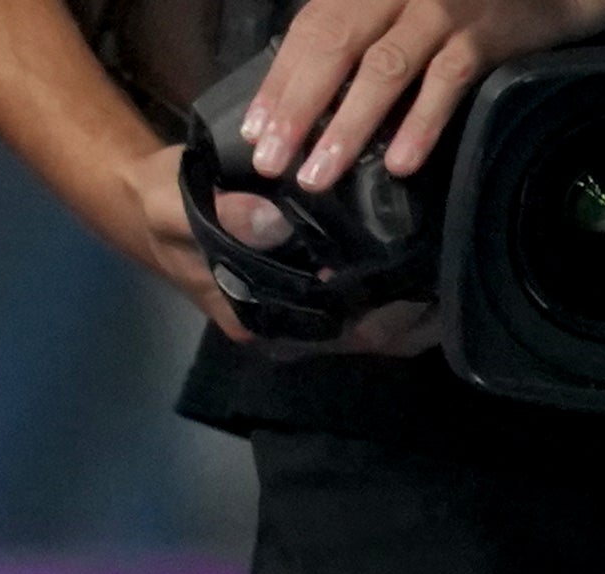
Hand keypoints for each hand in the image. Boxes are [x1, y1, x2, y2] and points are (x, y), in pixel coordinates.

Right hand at [124, 139, 443, 354]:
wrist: (149, 208)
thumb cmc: (163, 208)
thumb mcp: (176, 204)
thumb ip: (220, 217)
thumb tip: (273, 225)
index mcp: (261, 319)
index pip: (339, 333)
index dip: (389, 318)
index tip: (425, 290)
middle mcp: (288, 330)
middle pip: (368, 338)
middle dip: (415, 317)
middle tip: (454, 276)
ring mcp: (300, 318)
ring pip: (373, 330)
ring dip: (415, 311)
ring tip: (453, 274)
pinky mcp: (310, 296)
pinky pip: (365, 308)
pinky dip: (399, 296)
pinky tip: (426, 268)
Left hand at [240, 0, 604, 192]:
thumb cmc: (470, 0)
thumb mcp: (406, 2)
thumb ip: (367, 32)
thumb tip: (317, 98)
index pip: (311, 28)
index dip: (280, 80)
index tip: (255, 131)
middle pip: (334, 47)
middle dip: (297, 108)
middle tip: (272, 162)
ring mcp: (440, 9)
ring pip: (383, 70)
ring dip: (347, 126)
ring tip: (319, 175)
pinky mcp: (484, 34)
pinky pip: (445, 84)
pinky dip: (420, 125)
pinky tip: (399, 165)